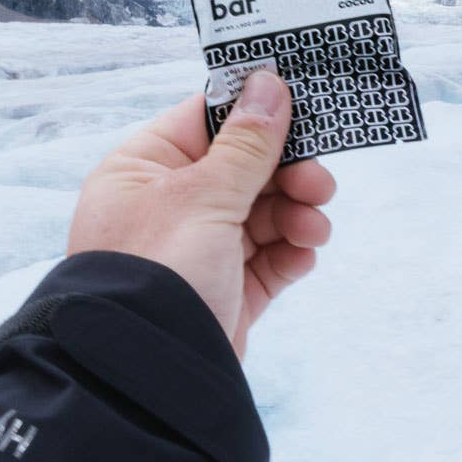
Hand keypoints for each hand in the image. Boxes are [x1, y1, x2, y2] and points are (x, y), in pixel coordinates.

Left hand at [67, 71, 334, 358]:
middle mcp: (165, 205)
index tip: (305, 106)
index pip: (204, 120)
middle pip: (241, 167)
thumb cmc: (160, 270)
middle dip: (286, 172)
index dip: (254, 111)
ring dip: (294, 214)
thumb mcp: (203, 197)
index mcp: (142, 170)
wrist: (146, 380)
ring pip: (260, 213)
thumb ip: (246, 144)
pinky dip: (290, 251)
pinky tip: (304, 252)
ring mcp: (196, 250)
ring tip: (313, 228)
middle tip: (319, 183)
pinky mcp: (224, 292)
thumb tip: (269, 81)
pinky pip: (267, 259)